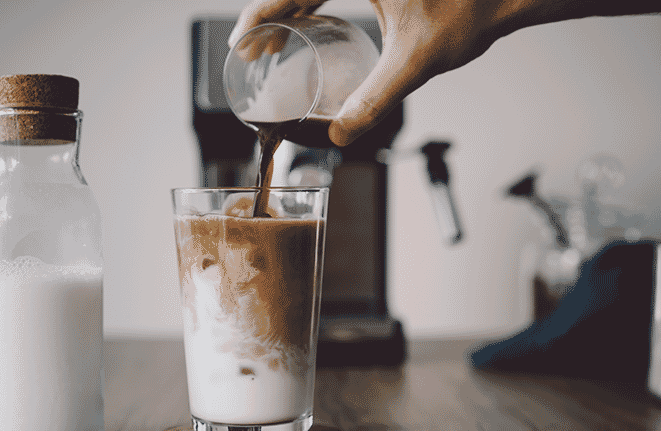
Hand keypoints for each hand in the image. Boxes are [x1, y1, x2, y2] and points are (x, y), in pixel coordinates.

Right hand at [229, 0, 659, 145]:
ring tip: (268, 39)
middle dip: (267, 13)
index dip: (262, 15)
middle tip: (250, 48)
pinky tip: (303, 23)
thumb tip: (341, 135)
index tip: (244, 41)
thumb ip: (374, 101)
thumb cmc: (469, 13)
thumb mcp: (414, 63)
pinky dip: (309, 2)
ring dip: (285, 6)